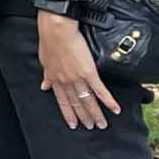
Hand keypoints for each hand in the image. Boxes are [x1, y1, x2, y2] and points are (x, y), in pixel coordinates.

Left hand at [37, 10, 118, 129]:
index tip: (73, 124)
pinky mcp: (89, 72)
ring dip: (96, 114)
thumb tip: (43, 86)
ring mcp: (77, 78)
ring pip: (88, 101)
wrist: (57, 30)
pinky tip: (115, 109)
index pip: (62, 101)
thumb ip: (46, 75)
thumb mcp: (44, 61)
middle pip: (77, 103)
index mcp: (55, 79)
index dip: (68, 113)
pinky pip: (100, 90)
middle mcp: (66, 82)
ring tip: (102, 124)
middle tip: (92, 128)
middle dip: (84, 117)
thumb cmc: (49, 41)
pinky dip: (108, 101)